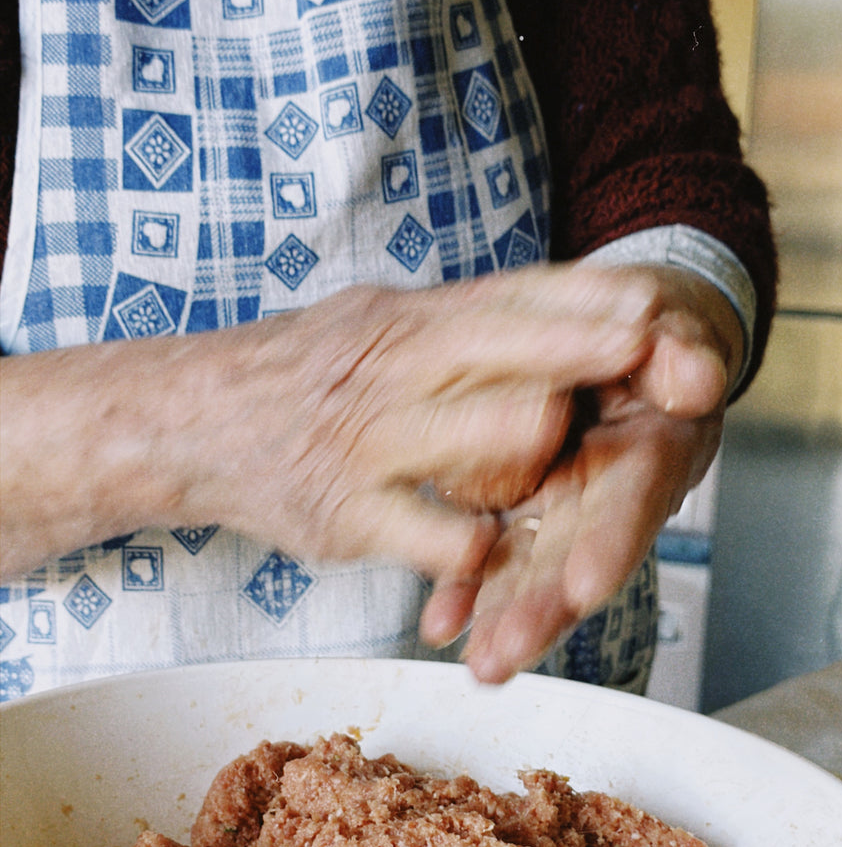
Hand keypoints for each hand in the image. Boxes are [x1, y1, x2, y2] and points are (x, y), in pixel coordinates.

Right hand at [0, 264, 662, 584]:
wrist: (187, 422)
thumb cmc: (299, 374)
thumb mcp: (372, 326)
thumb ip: (454, 324)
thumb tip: (555, 302)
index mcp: (402, 322)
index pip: (503, 299)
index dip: (579, 298)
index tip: (650, 296)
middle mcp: (385, 373)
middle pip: (490, 350)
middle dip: (574, 347)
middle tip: (650, 344)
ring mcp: (363, 446)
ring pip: (453, 435)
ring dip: (513, 431)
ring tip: (563, 427)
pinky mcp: (342, 517)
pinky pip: (414, 532)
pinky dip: (459, 545)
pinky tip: (494, 551)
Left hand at [418, 266, 744, 682]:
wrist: (617, 330)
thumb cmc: (648, 332)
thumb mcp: (671, 328)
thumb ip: (683, 351)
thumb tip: (696, 382)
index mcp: (648, 450)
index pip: (633, 498)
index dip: (612, 540)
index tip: (586, 585)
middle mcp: (603, 491)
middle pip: (576, 557)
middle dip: (543, 610)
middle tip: (506, 653)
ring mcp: (556, 503)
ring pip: (529, 567)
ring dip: (503, 616)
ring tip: (481, 663)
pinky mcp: (513, 502)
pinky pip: (486, 548)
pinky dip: (464, 586)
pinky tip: (441, 623)